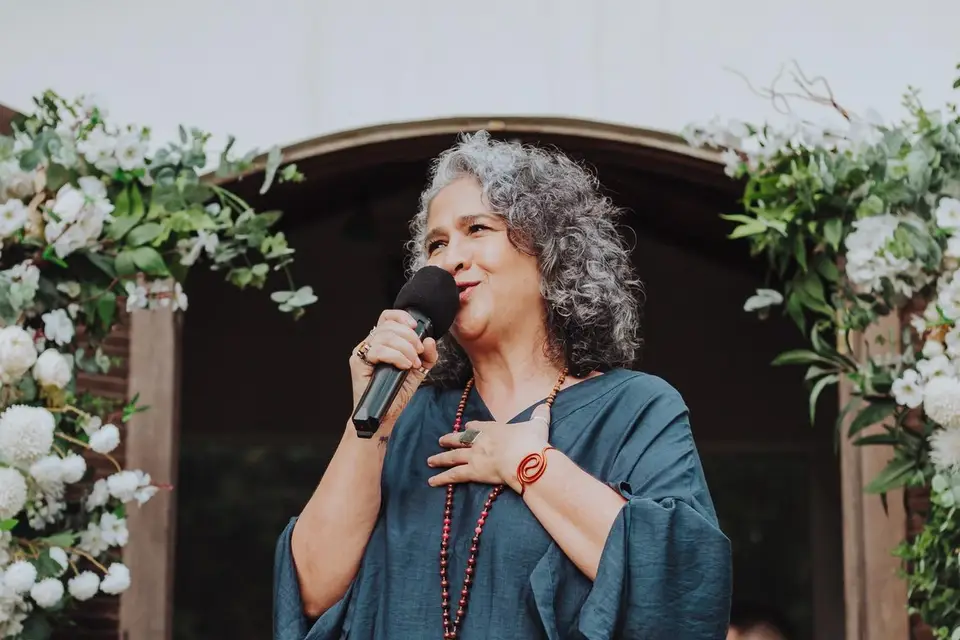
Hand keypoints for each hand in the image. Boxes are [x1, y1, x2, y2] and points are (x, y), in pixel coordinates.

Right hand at [349, 310, 438, 432]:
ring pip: (384, 336)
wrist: (384, 414)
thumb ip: (427, 355)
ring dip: (404, 348)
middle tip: (418, 353)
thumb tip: (429, 340)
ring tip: (412, 363)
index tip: (416, 327)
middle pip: (389, 325)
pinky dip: (395, 356)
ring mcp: (363, 352)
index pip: (388, 317)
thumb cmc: (396, 392)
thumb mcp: (419, 371)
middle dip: (409, 337)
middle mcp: (371, 343)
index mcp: (383, 341)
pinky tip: (404, 366)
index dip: (402, 316)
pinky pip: (377, 350)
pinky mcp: (358, 362)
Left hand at [427, 403, 551, 492]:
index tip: (466, 428)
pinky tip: (431, 481)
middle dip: (450, 440)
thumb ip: (540, 414)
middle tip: (441, 441)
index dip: (471, 428)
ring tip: (430, 460)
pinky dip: (442, 479)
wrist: (525, 458)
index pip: (477, 426)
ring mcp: (474, 455)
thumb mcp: (537, 424)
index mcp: (494, 428)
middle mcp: (480, 440)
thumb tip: (546, 404)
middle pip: (460, 439)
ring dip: (440, 458)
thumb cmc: (532, 441)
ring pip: (453, 456)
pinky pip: (453, 475)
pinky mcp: (473, 471)